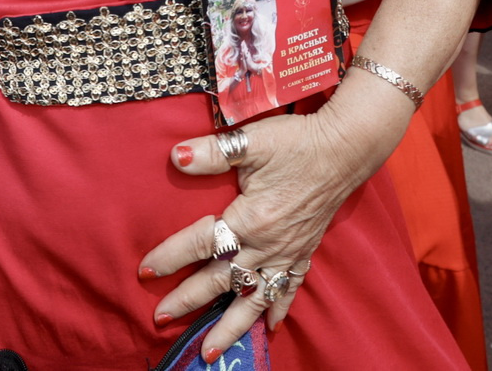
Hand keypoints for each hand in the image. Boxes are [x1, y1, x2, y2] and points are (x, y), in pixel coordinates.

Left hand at [142, 115, 369, 354]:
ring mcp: (287, 252)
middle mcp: (267, 244)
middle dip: (188, 300)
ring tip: (210, 352)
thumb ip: (213, 152)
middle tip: (159, 318)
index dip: (171, 256)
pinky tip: (271, 327)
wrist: (346, 147)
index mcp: (251, 218)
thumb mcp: (253, 141)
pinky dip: (279, 308)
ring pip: (254, 298)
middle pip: (221, 279)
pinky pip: (289, 288)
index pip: (202, 242)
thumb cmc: (298, 142)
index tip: (145, 271)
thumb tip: (175, 157)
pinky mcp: (304, 252)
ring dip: (231, 326)